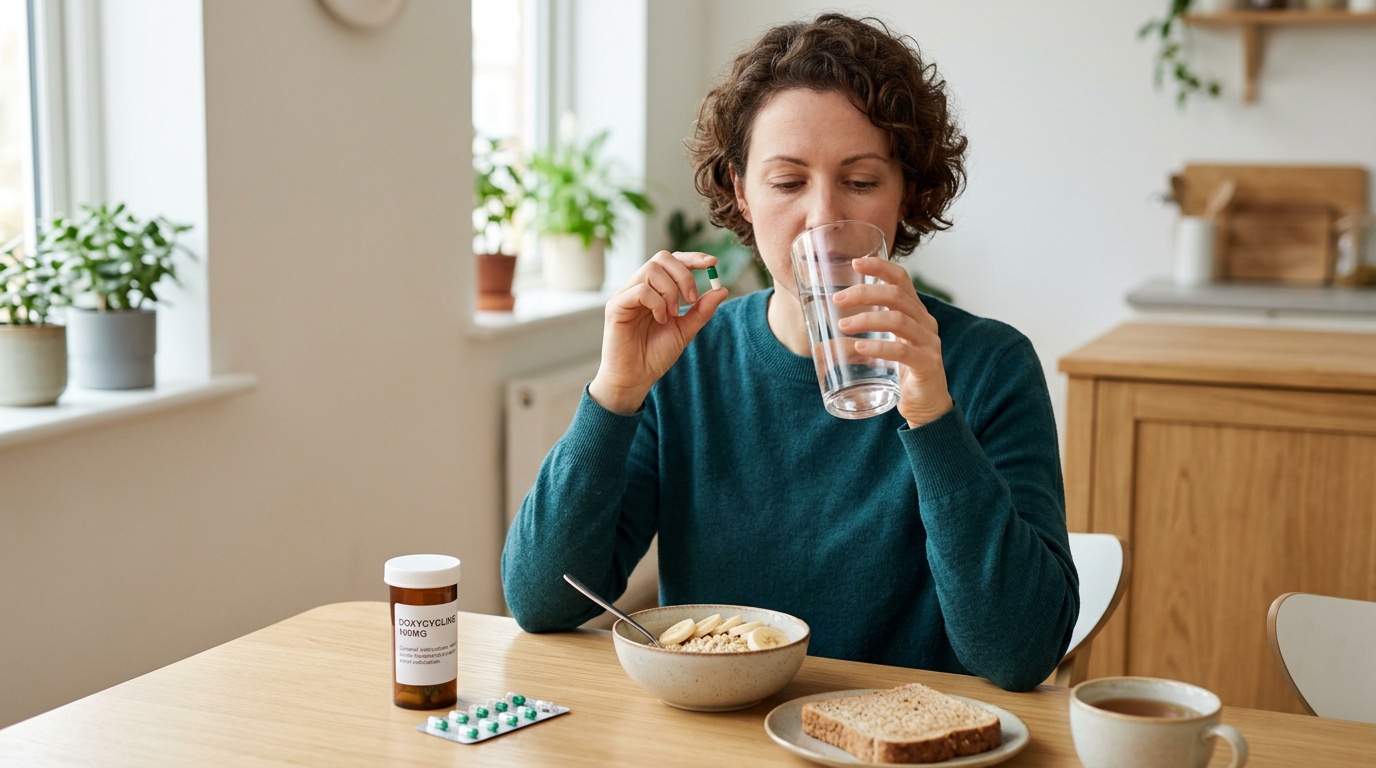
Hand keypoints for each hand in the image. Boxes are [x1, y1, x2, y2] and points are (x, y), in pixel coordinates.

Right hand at [588, 251, 728, 413]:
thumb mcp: (685, 331)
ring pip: (651, 269)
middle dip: (684, 275)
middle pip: (662, 258)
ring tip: (673, 314)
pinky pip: (641, 290)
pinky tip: (661, 319)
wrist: (635, 379)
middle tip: (691, 300)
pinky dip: (657, 302)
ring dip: (670, 291)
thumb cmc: (655, 356)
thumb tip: (722, 289)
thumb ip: (701, 311)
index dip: (692, 258)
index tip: (712, 263)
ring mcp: (626, 294)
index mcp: (654, 290)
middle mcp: (638, 287)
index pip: (672, 261)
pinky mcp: (616, 305)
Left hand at [832, 256, 953, 427]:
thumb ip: (865, 332)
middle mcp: (925, 322)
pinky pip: (902, 351)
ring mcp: (929, 342)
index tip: (855, 263)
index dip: (880, 267)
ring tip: (842, 326)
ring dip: (866, 319)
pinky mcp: (927, 364)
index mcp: (915, 312)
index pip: (901, 279)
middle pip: (896, 295)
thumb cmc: (902, 370)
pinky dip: (879, 347)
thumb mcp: (885, 344)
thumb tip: (823, 331)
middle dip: (864, 293)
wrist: (927, 405)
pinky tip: (860, 347)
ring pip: (897, 320)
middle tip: (837, 299)